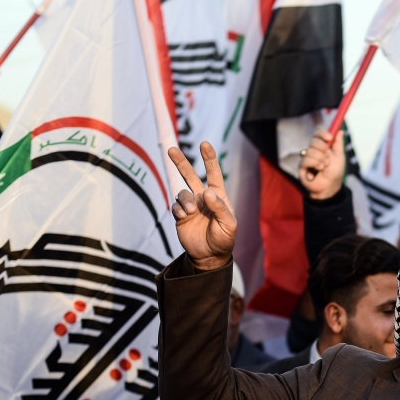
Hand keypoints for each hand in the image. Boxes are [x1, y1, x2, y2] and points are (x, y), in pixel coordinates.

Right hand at [170, 142, 236, 271]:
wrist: (210, 255)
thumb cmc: (224, 239)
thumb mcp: (229, 224)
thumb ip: (220, 207)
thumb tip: (207, 192)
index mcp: (218, 196)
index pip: (213, 173)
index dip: (209, 158)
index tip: (204, 144)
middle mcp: (203, 198)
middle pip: (190, 175)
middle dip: (181, 162)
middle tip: (171, 149)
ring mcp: (191, 205)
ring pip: (182, 193)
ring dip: (186, 200)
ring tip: (191, 211)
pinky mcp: (180, 215)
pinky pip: (175, 205)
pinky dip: (179, 209)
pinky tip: (185, 216)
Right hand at [299, 129, 344, 200]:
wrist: (330, 186)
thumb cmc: (335, 172)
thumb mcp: (339, 156)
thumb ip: (338, 143)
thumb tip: (340, 131)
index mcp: (322, 147)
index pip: (318, 135)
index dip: (323, 134)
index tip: (329, 137)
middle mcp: (313, 151)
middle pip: (314, 141)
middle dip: (323, 148)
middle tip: (328, 156)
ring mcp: (307, 158)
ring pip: (310, 150)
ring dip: (321, 158)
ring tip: (325, 166)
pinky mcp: (302, 166)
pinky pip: (306, 159)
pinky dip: (315, 164)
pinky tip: (319, 169)